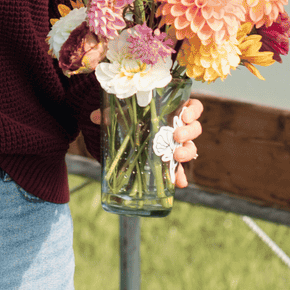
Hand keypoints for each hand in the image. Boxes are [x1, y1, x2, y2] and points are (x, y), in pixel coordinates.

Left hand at [89, 98, 203, 187]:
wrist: (117, 132)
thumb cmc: (124, 116)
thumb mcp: (116, 112)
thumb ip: (107, 113)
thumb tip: (95, 117)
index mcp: (171, 110)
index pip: (192, 107)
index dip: (193, 110)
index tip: (185, 113)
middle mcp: (176, 127)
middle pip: (194, 128)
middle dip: (189, 132)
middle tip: (177, 135)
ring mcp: (174, 145)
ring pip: (190, 147)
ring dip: (187, 152)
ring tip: (176, 155)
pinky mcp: (167, 161)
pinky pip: (179, 169)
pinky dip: (179, 176)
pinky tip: (179, 182)